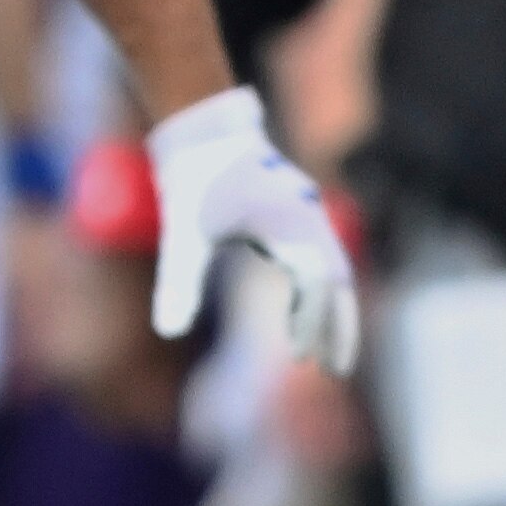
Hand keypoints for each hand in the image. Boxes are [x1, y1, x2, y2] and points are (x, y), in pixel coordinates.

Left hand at [146, 86, 358, 373]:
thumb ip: (178, 283)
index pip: (314, 281)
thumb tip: (167, 333)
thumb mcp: (181, 234)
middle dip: (338, 326)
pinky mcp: (302, 219)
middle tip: (334, 370)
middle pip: (337, 281)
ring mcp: (311, 217)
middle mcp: (308, 219)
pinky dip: (323, 294)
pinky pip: (323, 262)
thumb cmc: (195, 182)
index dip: (310, 320)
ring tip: (329, 356)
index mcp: (288, 222)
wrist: (207, 135)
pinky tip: (307, 320)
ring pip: (335, 272)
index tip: (298, 356)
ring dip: (335, 312)